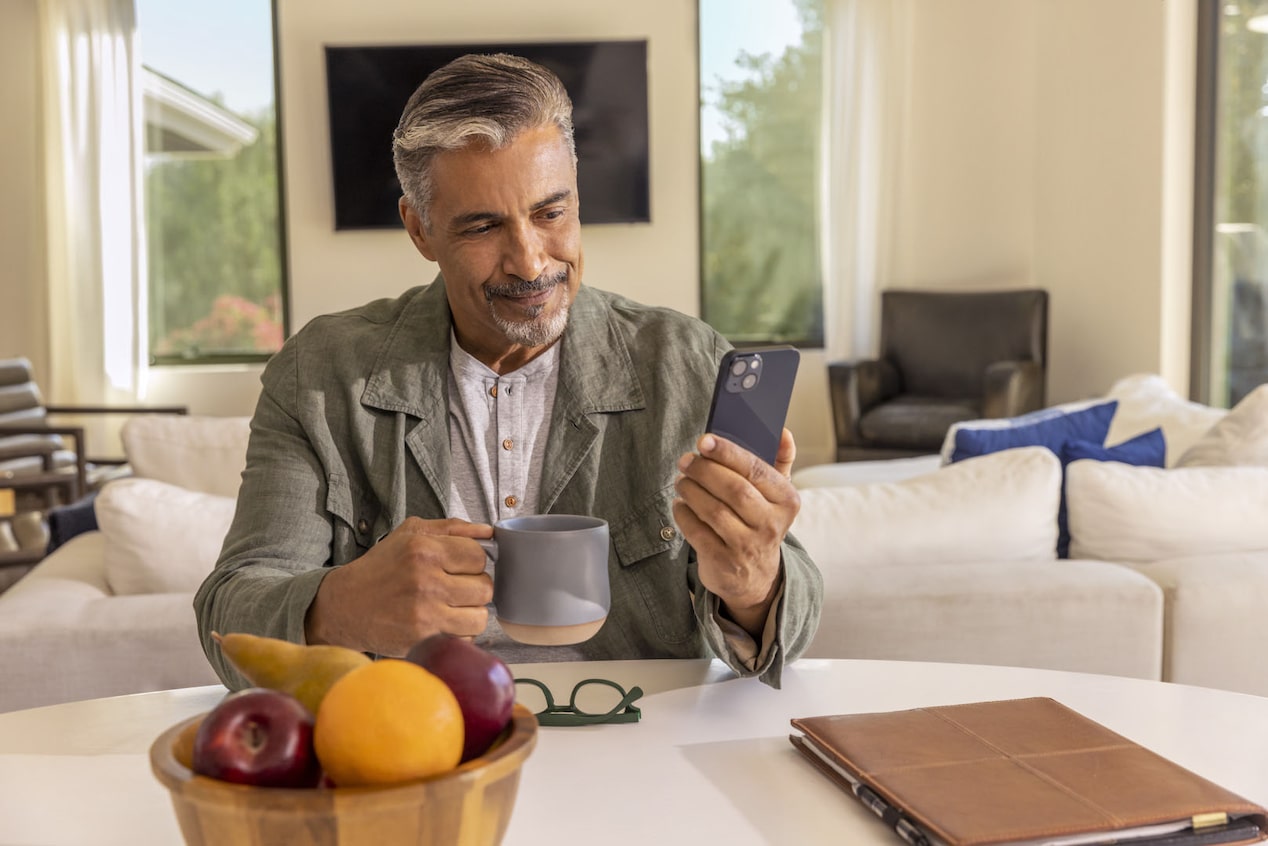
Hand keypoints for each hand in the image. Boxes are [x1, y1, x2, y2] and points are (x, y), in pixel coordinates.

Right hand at [304, 517, 493, 655]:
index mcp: (424, 550)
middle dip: (473, 588)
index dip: (472, 562)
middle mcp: (426, 581)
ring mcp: (424, 614)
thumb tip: (489, 532)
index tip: (459, 567)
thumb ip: (452, 528)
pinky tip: (439, 623)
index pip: (479, 557)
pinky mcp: (422, 640)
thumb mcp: (410, 534)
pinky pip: (464, 639)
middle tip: (454, 589)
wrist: (344, 606)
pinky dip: (457, 634)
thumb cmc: (381, 568)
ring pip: (479, 617)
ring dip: (469, 614)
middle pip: (485, 588)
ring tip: (449, 607)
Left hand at [671, 429, 800, 637]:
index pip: (756, 470)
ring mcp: (748, 547)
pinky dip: (684, 514)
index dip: (728, 453)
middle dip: (704, 470)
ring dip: (691, 490)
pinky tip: (680, 504)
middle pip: (734, 489)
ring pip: (713, 510)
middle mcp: (771, 525)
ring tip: (681, 480)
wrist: (755, 578)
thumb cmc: (760, 522)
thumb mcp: (777, 496)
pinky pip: (697, 532)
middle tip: (686, 460)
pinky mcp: (724, 563)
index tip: (704, 440)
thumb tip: (783, 430)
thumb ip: (780, 461)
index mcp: (787, 501)